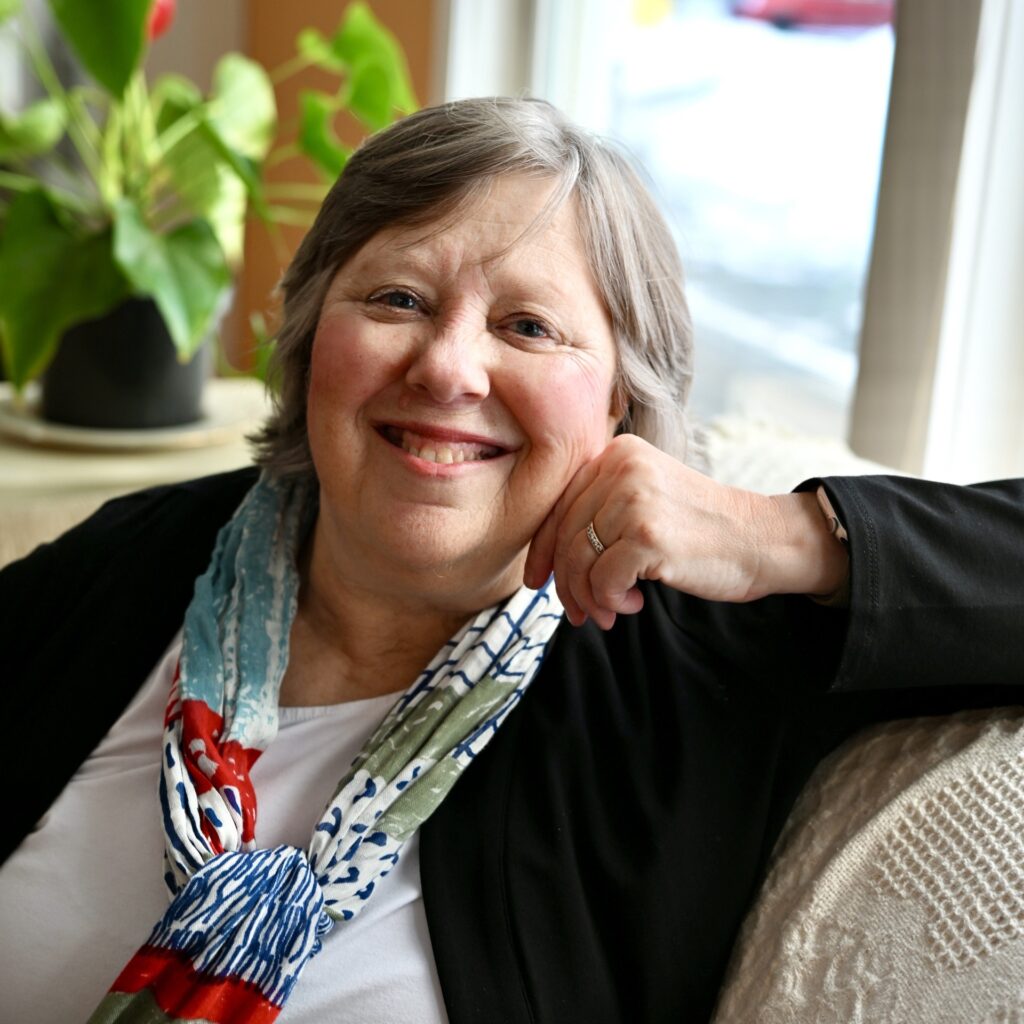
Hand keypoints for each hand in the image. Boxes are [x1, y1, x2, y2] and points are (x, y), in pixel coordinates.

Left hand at [523, 435, 848, 628]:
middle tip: (578, 612)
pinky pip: (603, 580)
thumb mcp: (646, 499)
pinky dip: (612, 602)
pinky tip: (635, 604)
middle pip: (566, 535)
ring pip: (580, 561)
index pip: (560, 505)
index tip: (539, 581)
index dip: (544, 549)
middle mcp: (622, 468)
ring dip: (590, 598)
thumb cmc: (701, 529)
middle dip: (567, 583)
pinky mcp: (648, 535)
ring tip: (611, 613)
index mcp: (617, 453)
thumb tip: (547, 560)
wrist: (762, 540)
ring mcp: (635, 499)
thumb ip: (601, 512)